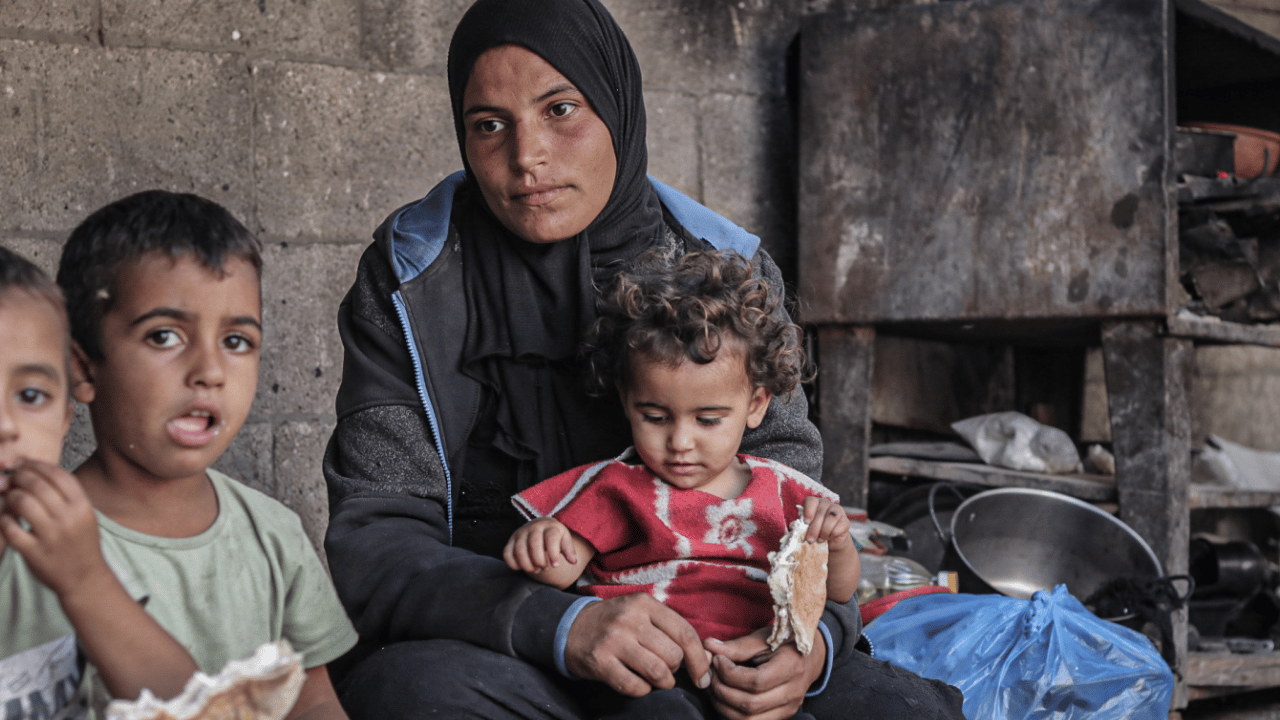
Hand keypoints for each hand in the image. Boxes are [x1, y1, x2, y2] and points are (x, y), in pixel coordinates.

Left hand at [0, 460, 112, 599]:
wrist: (85, 578)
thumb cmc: (81, 543)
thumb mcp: (84, 515)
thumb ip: (66, 494)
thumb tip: (36, 470)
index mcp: (83, 506)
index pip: (58, 475)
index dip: (37, 464)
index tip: (24, 463)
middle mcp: (69, 519)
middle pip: (38, 485)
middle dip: (20, 477)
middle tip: (13, 478)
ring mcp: (52, 537)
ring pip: (23, 503)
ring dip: (12, 496)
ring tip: (11, 497)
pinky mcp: (35, 553)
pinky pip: (11, 528)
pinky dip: (4, 520)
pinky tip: (7, 519)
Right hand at [503, 517, 577, 572]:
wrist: (540, 526)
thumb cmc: (554, 536)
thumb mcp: (564, 539)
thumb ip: (569, 550)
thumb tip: (573, 561)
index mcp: (549, 526)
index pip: (551, 538)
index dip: (553, 553)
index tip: (555, 565)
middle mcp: (533, 527)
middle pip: (534, 544)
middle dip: (539, 560)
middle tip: (544, 568)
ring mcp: (520, 534)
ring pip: (519, 550)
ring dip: (528, 565)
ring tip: (536, 569)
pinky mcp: (510, 541)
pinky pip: (507, 554)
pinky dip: (513, 564)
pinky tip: (522, 567)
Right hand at [564, 593, 711, 696]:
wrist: (570, 627)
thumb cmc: (616, 623)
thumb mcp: (641, 613)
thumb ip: (670, 629)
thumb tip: (704, 660)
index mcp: (645, 604)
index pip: (685, 633)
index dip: (699, 659)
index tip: (702, 676)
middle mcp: (629, 619)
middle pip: (673, 655)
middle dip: (676, 669)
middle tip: (666, 669)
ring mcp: (613, 640)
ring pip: (657, 671)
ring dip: (663, 682)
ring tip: (657, 680)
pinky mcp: (600, 662)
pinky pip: (635, 686)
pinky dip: (643, 691)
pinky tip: (638, 683)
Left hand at [705, 627, 825, 719]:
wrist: (810, 658)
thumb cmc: (784, 643)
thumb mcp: (763, 639)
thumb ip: (737, 646)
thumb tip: (708, 647)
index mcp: (791, 667)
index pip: (756, 681)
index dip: (729, 674)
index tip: (717, 660)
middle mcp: (793, 692)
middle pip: (750, 704)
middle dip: (722, 690)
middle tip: (711, 675)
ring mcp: (789, 709)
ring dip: (723, 706)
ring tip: (714, 687)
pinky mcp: (782, 717)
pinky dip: (732, 714)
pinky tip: (724, 699)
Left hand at [801, 497, 850, 551]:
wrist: (830, 542)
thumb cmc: (815, 533)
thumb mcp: (806, 529)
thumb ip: (799, 526)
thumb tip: (792, 526)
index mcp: (814, 503)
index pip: (811, 501)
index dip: (808, 511)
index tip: (806, 522)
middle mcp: (826, 504)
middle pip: (820, 512)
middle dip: (814, 528)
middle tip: (810, 539)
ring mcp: (837, 511)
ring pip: (831, 517)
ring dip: (824, 531)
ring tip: (819, 540)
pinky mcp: (845, 520)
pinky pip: (840, 525)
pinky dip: (833, 534)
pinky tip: (829, 538)